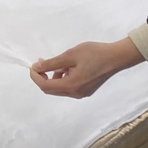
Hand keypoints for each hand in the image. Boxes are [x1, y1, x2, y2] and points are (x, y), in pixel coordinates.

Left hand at [30, 38, 144, 97]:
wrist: (115, 57)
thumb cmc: (93, 53)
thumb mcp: (70, 55)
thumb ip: (52, 63)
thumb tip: (37, 67)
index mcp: (70, 86)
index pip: (45, 86)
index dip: (35, 76)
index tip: (32, 65)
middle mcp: (75, 94)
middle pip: (51, 90)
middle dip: (42, 77)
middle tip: (40, 62)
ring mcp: (81, 93)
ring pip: (60, 88)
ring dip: (53, 77)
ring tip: (58, 62)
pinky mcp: (86, 90)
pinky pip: (68, 87)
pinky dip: (63, 78)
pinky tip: (67, 67)